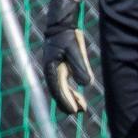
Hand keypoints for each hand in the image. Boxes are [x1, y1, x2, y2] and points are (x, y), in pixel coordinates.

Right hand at [40, 0, 93, 114]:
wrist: (61, 26)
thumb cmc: (67, 37)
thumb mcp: (76, 51)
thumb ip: (81, 67)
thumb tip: (87, 84)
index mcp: (51, 68)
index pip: (58, 89)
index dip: (66, 101)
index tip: (75, 111)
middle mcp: (50, 71)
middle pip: (58, 93)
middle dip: (69, 103)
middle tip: (81, 111)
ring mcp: (53, 70)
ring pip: (61, 90)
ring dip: (70, 99)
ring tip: (82, 108)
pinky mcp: (58, 68)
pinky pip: (63, 84)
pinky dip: (70, 92)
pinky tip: (78, 97)